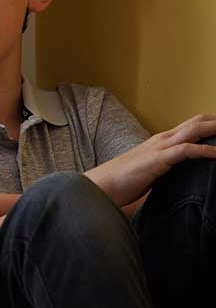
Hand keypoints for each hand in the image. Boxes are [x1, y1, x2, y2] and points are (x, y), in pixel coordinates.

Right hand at [87, 114, 215, 206]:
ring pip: (194, 130)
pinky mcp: (158, 159)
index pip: (192, 125)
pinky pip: (186, 150)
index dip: (211, 124)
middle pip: (197, 122)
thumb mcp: (151, 172)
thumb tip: (183, 177)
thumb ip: (167, 168)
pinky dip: (205, 150)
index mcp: (161, 142)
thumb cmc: (123, 182)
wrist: (101, 185)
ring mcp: (159, 147)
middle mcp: (162, 139)